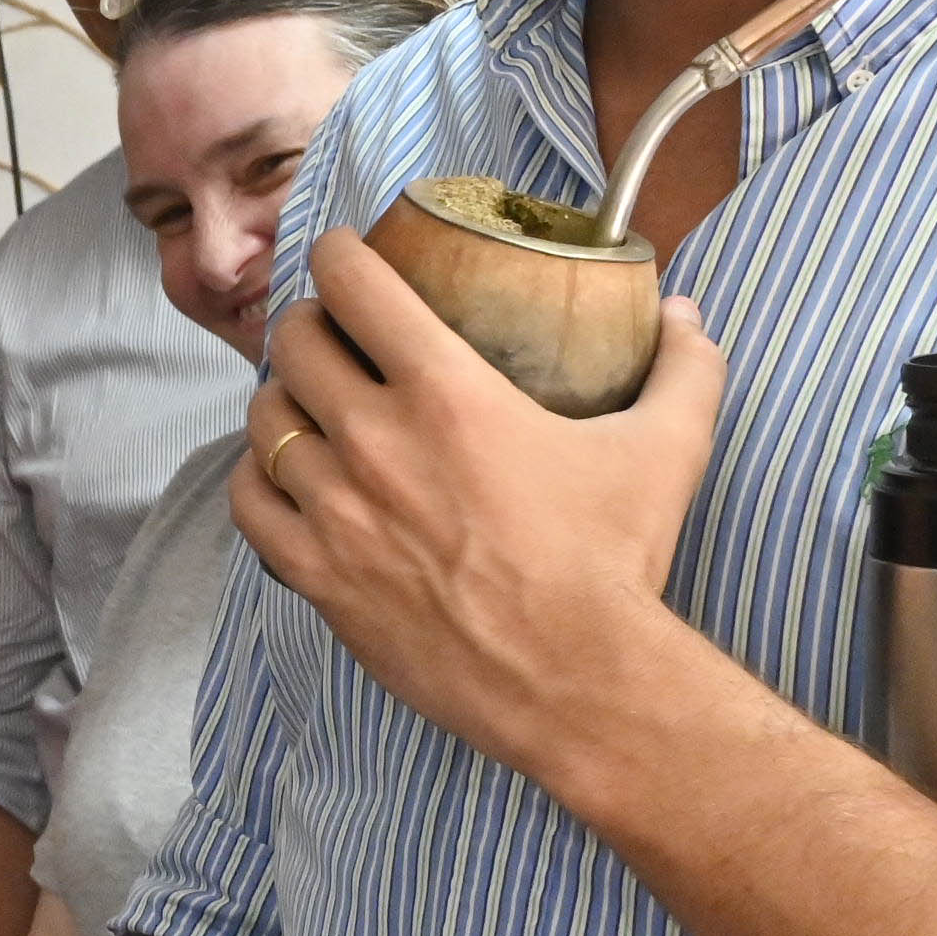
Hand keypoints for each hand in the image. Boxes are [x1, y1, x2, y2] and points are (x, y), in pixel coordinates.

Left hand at [234, 235, 728, 768]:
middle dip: (309, 323)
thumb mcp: (666, 451)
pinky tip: (285, 476)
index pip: (355, 286)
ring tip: (306, 403)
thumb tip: (687, 315)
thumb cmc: (616, 561)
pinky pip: (249, 501)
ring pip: (265, 418)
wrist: (577, 680)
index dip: (339, 256)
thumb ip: (684, 369)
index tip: (342, 255)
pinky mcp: (317, 574)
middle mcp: (375, 440)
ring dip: (282, 398)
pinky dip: (260, 478)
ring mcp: (335, 511)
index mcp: (447, 392)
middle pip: (296, 343)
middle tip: (331, 331)